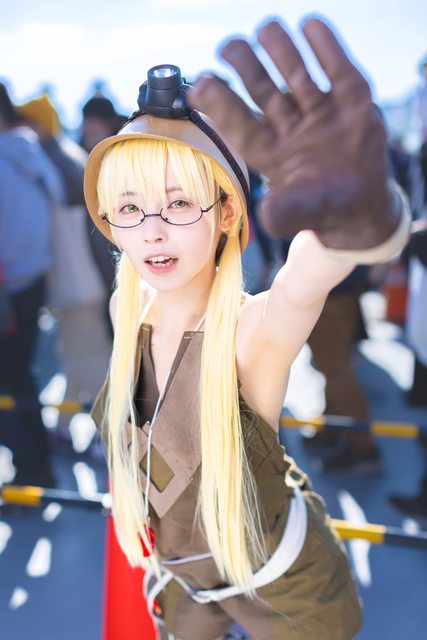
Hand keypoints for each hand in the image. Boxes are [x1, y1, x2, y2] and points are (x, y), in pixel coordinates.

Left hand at [190, 18, 400, 249]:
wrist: (363, 204)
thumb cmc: (324, 206)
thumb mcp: (306, 211)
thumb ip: (286, 212)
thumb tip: (266, 214)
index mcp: (270, 153)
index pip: (241, 125)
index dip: (220, 105)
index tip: (201, 85)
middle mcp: (289, 127)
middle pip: (262, 91)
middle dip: (245, 67)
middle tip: (229, 47)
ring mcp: (320, 111)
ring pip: (296, 74)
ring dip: (281, 50)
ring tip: (267, 29)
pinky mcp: (352, 102)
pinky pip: (338, 70)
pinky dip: (326, 48)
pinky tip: (310, 25)